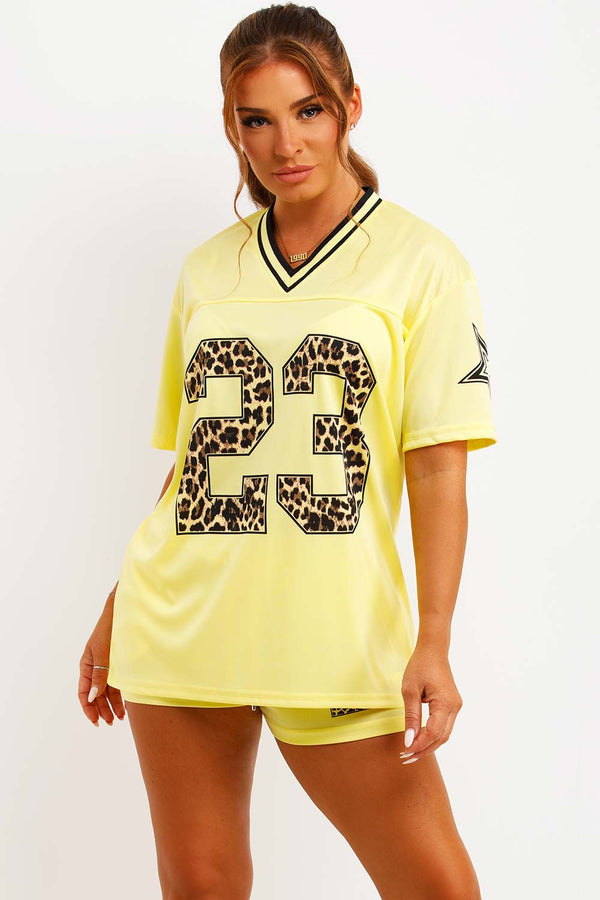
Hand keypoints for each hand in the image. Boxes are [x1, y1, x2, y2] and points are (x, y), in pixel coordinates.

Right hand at [78, 606, 125, 726]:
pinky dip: (119, 695)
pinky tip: (126, 703)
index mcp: (86, 666)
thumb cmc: (110, 629)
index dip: (89, 709)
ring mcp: (107, 666)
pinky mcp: (118, 664)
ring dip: (111, 705)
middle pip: (95, 695)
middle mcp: (95, 668)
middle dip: (102, 710)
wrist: (124, 612)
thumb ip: (99, 675)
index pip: (83, 693)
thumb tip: (91, 697)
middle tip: (111, 723)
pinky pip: (116, 683)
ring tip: (119, 717)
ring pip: (106, 691)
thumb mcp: (103, 653)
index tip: (97, 721)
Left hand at [399, 642, 461, 763]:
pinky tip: (419, 739)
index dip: (420, 745)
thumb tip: (409, 740)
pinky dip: (432, 735)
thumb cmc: (420, 666)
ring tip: (411, 752)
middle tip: (406, 758)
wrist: (433, 650)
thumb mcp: (409, 690)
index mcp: (445, 702)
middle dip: (424, 750)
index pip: (434, 732)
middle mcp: (455, 707)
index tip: (404, 752)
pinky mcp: (453, 705)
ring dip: (429, 744)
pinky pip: (444, 726)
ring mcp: (456, 706)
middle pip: (442, 737)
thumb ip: (411, 717)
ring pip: (444, 734)